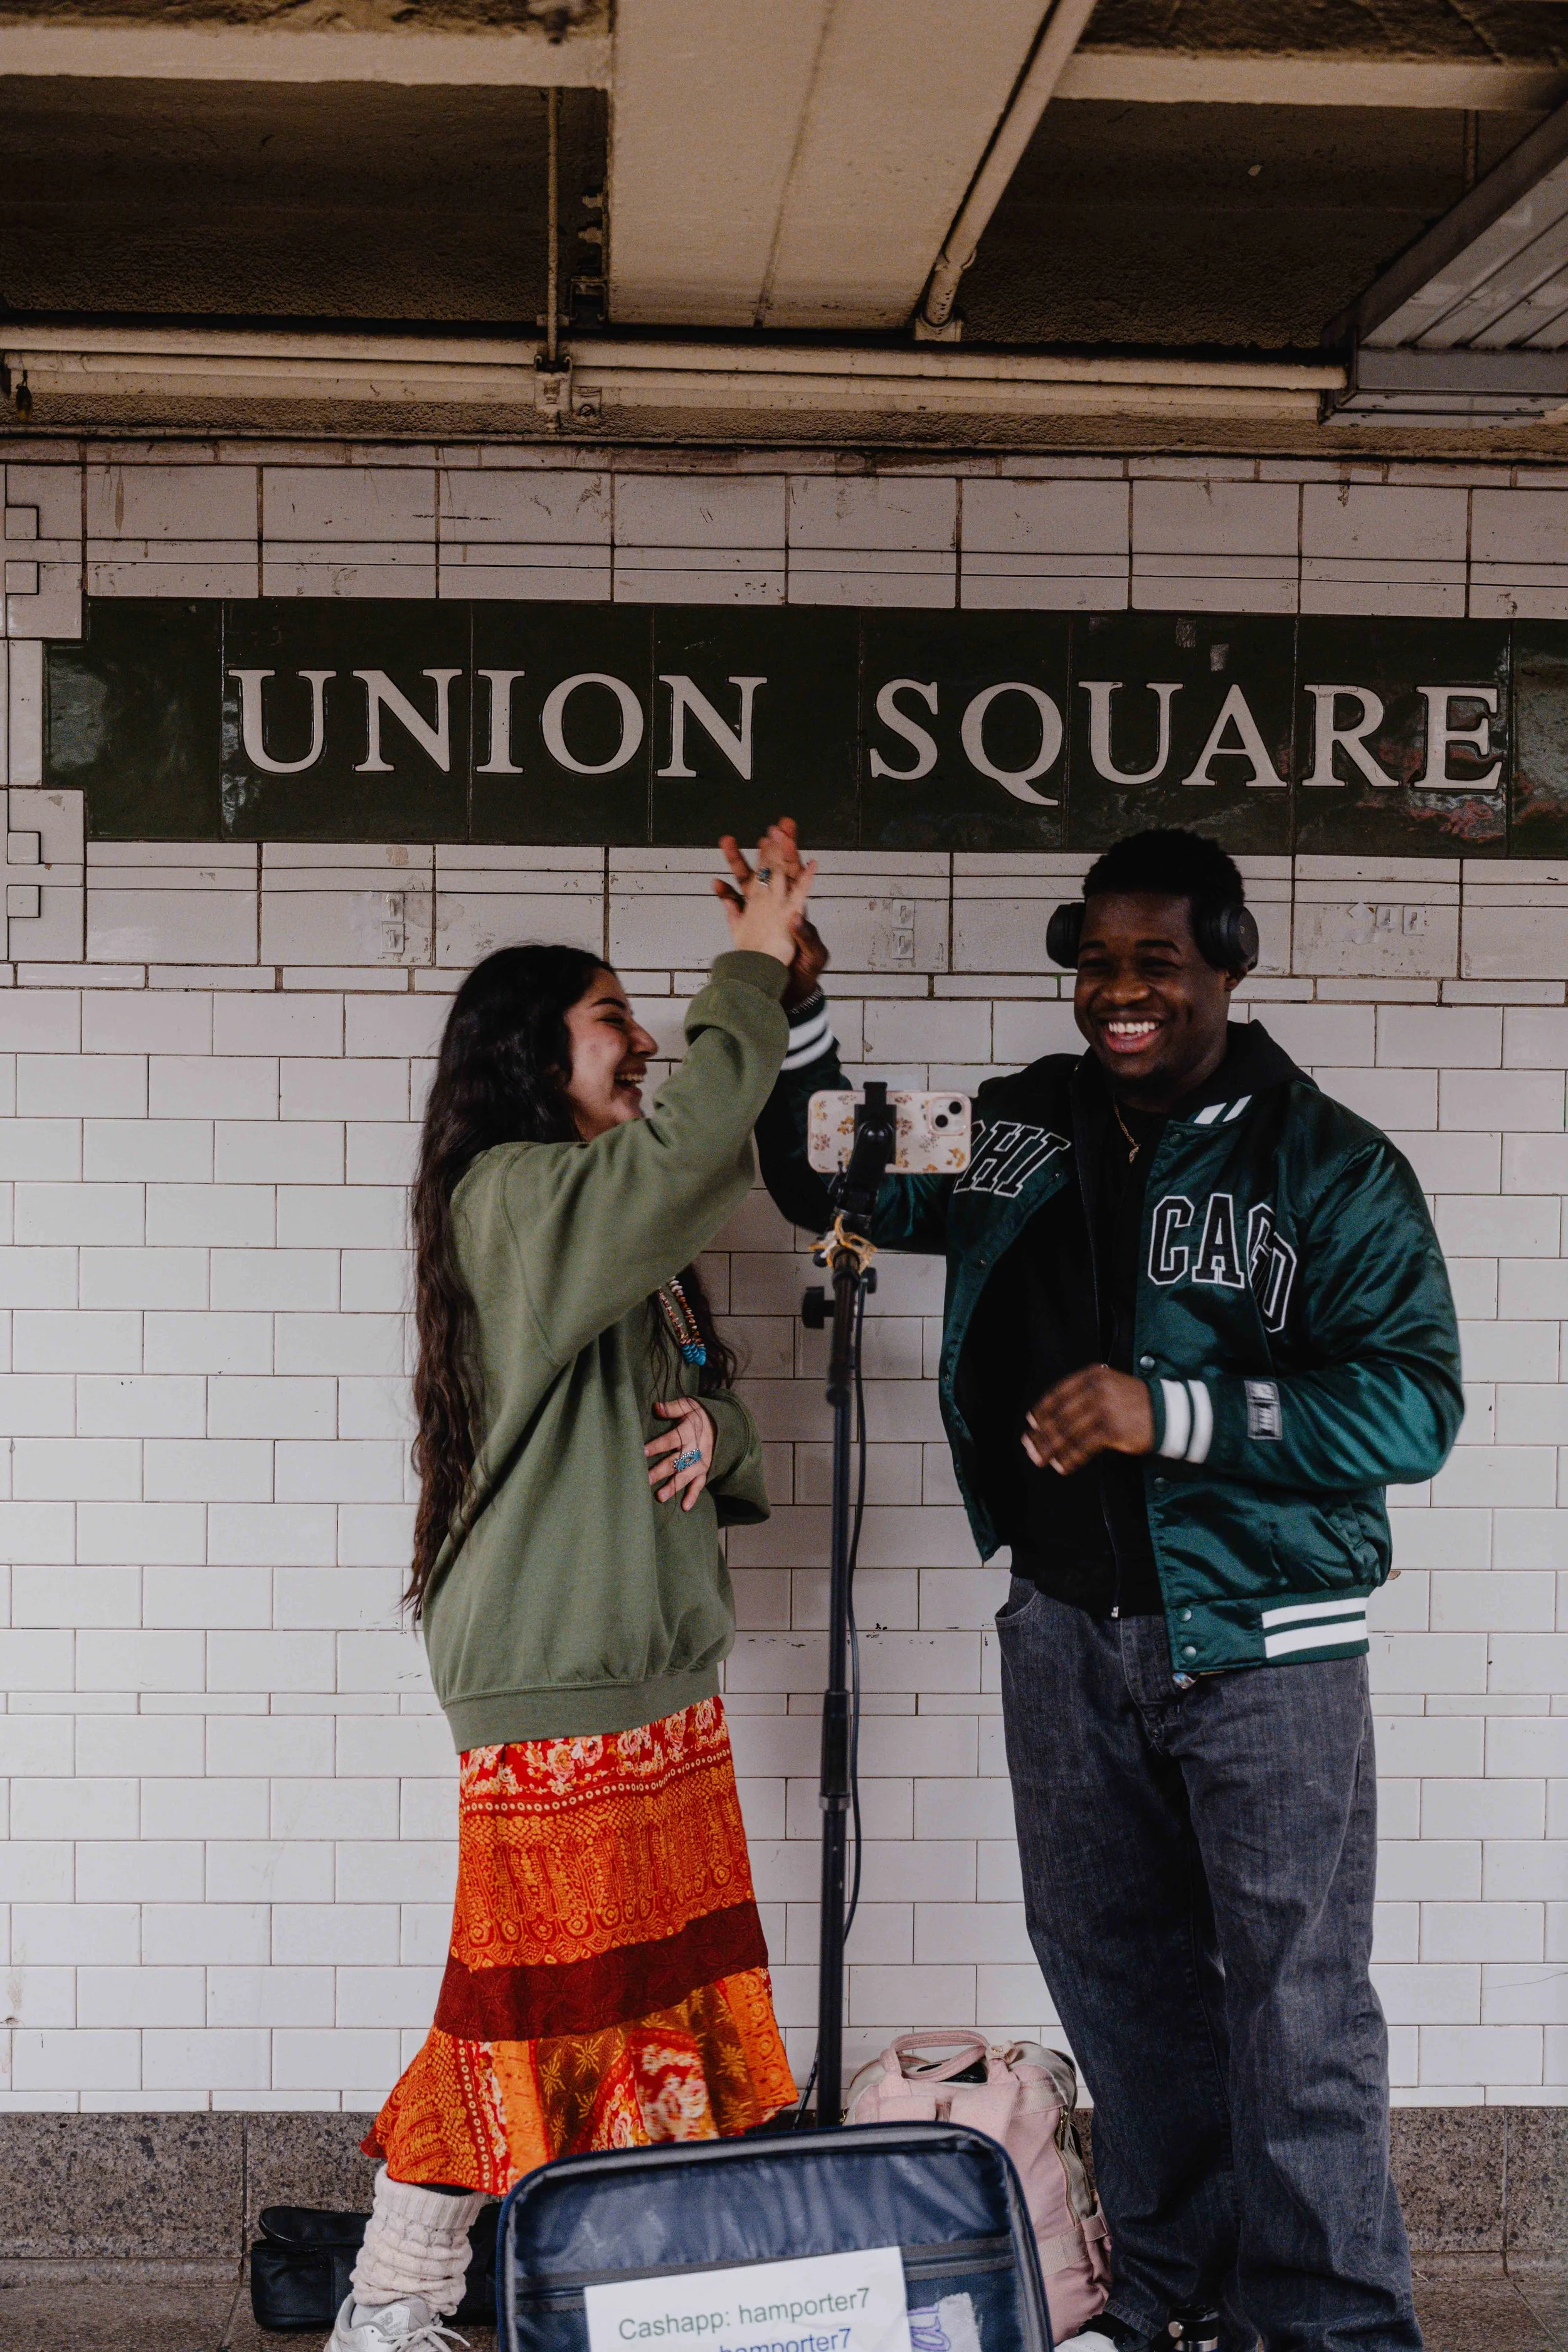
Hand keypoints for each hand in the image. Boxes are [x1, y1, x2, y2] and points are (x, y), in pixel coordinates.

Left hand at [646, 1398, 715, 1510]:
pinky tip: (684, 1507)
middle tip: (644, 1480)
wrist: (726, 1424)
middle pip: (674, 1462)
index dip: (656, 1446)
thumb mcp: (689, 1406)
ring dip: (673, 1486)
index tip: (641, 1452)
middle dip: (659, 1471)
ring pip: (684, 1476)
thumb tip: (656, 1407)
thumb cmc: (700, 1415)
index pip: (669, 1440)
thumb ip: (672, 1408)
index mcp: (687, 1432)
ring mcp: (700, 1462)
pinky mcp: (705, 1470)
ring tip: (659, 1497)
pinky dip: (693, 1495)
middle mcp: (694, 1449)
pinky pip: (699, 1484)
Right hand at [715, 819, 828, 1003]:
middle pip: (770, 870)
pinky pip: (732, 908)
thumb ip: (806, 936)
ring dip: (737, 863)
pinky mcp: (745, 927)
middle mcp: (777, 905)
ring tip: (726, 841)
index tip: (784, 832)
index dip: (789, 852)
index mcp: (795, 907)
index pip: (793, 874)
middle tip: (767, 828)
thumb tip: (797, 915)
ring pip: (747, 883)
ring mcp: (759, 914)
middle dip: (768, 848)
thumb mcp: (814, 956)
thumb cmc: (806, 973)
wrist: (788, 995)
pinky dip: (725, 895)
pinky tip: (717, 884)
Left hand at [1022, 1367, 1154, 1477]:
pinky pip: (1083, 1446)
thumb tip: (1050, 1419)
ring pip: (1068, 1432)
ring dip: (1051, 1449)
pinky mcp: (1112, 1429)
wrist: (1169, 1413)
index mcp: (1093, 1375)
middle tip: (1030, 1449)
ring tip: (1041, 1460)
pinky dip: (1070, 1458)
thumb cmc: (1136, 1404)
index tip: (1031, 1424)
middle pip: (1060, 1414)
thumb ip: (1084, 1396)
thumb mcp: (1110, 1387)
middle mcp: (1096, 1388)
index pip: (1058, 1393)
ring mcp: (1104, 1408)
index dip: (1042, 1410)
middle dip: (1042, 1435)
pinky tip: (1063, 1466)